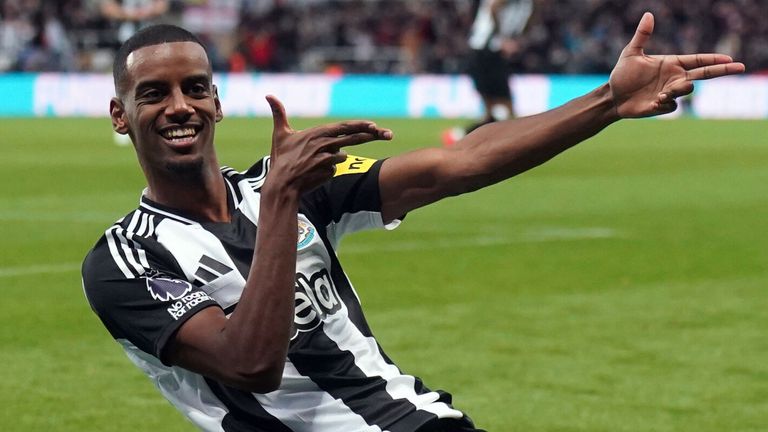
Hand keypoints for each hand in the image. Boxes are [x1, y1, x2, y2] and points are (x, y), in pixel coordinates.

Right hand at [265, 95, 392, 192]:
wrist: (282, 184)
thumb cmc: (281, 159)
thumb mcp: (280, 135)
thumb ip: (278, 114)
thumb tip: (268, 95)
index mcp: (317, 133)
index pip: (344, 127)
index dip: (360, 125)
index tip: (374, 125)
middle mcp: (325, 144)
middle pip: (354, 138)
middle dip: (373, 135)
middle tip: (389, 134)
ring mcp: (328, 158)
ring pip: (342, 155)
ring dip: (333, 158)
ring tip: (314, 163)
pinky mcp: (330, 171)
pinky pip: (335, 168)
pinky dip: (329, 169)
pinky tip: (315, 173)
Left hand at [609, 12, 744, 117]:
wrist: (613, 96)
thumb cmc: (622, 74)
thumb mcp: (631, 53)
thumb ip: (642, 36)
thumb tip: (648, 14)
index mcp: (671, 63)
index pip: (697, 60)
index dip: (713, 59)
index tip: (729, 58)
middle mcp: (674, 78)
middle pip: (704, 74)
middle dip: (722, 70)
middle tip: (740, 67)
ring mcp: (670, 92)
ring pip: (687, 90)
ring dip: (678, 90)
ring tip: (661, 94)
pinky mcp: (664, 106)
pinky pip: (672, 105)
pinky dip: (665, 103)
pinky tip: (652, 102)